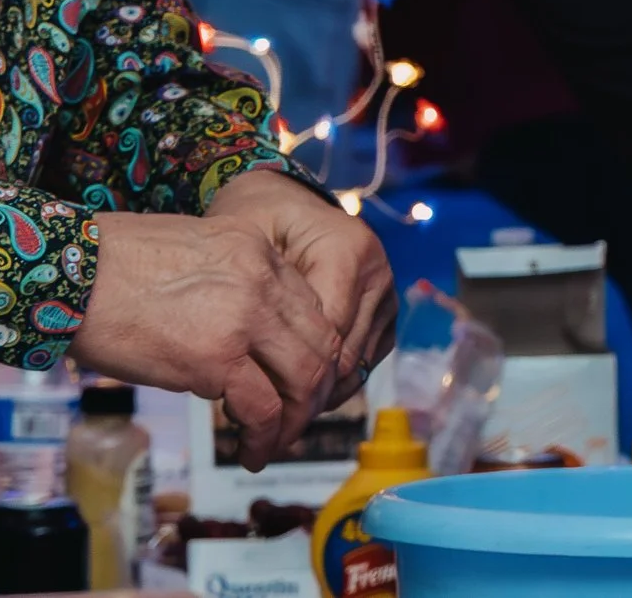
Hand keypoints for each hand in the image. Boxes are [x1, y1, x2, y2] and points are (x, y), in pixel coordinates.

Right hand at [69, 206, 344, 468]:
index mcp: (259, 250)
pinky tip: (251, 452)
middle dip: (315, 392)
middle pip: (320, 345)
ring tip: (273, 444)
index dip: (312, 353)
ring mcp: (244, 319)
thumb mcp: (196, 249)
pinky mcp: (215, 359)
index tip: (296, 381)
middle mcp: (263, 280)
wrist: (70, 272)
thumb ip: (232, 281)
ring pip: (303, 379)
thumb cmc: (114, 263)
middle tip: (295, 420)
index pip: (313, 309)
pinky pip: (263, 409)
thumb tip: (242, 332)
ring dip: (296, 421)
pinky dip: (264, 438)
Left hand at [208, 168, 398, 405]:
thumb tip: (250, 367)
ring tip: (272, 422)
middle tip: (259, 434)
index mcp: (350, 252)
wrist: (281, 198)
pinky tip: (294, 395)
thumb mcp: (246, 245)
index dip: (290, 381)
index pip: (328, 337)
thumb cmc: (257, 217)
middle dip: (302, 400)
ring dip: (316, 399)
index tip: (250, 411)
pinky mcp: (384, 313)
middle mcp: (378, 273)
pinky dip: (330, 385)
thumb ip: (257, 298)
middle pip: (345, 359)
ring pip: (356, 368)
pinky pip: (362, 363)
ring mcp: (386, 294)